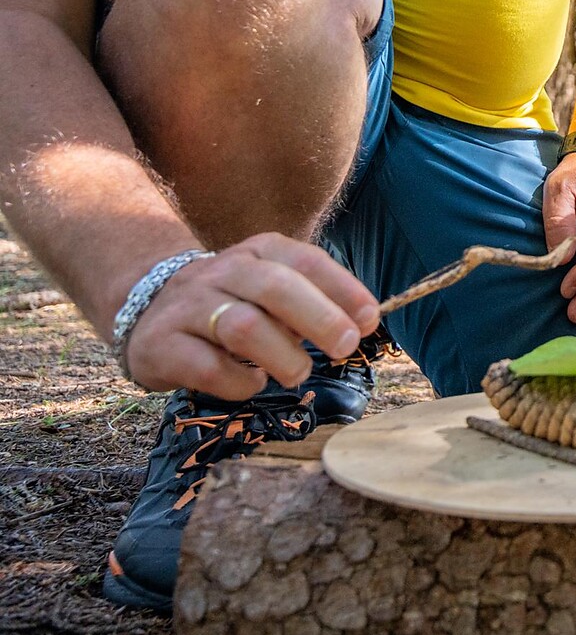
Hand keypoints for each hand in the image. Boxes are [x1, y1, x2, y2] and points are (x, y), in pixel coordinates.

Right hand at [122, 233, 378, 399]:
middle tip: (345, 346)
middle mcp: (224, 271)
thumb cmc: (232, 300)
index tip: (370, 319)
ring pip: (243, 327)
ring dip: (282, 355)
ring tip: (299, 373)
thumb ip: (312, 299)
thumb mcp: (271, 286)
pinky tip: (253, 383)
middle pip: (276, 288)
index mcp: (260, 251)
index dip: (343, 290)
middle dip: (320, 318)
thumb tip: (360, 324)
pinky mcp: (161, 345)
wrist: (146, 303)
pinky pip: (209, 368)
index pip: (307, 261)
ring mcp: (189, 307)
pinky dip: (240, 382)